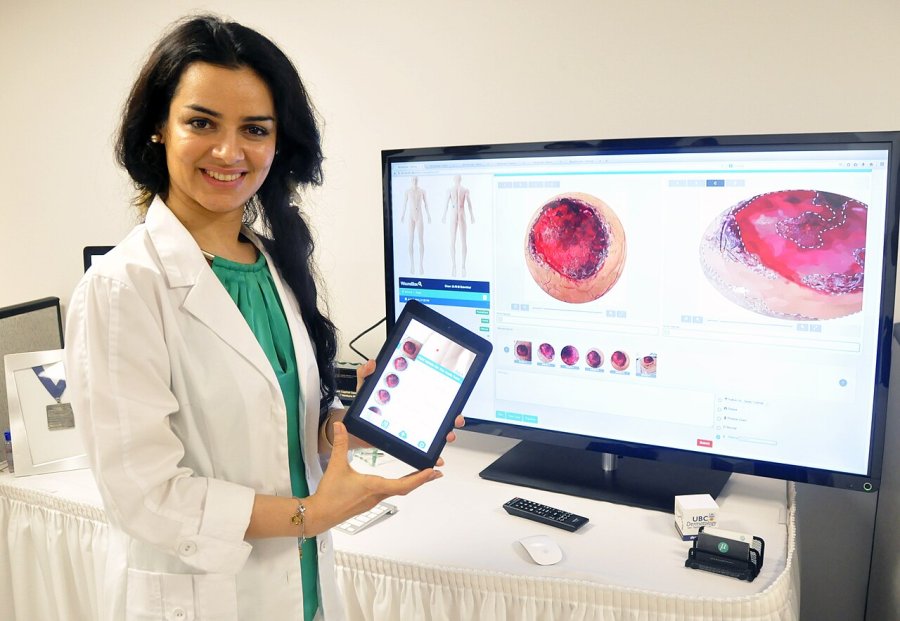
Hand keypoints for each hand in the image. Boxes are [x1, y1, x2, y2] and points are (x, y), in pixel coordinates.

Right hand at [311, 422, 441, 528]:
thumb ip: (340, 444)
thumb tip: (341, 426)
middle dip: (422, 480)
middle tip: (437, 473)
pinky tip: (399, 481)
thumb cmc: (330, 495)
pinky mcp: (368, 501)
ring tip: (423, 475)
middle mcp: (377, 495)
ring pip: (398, 491)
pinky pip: (389, 493)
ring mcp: (373, 500)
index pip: (403, 484)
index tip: (432, 471)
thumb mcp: (336, 465)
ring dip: (411, 483)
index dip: (419, 478)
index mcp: (373, 486)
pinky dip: (399, 485)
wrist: (320, 514)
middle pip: (405, 488)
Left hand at [351, 360, 464, 464]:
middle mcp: (415, 411)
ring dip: (446, 434)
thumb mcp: (366, 387)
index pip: (432, 393)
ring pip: (437, 431)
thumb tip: (372, 364)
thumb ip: (366, 374)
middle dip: (453, 417)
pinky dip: (432, 455)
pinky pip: (424, 448)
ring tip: (447, 437)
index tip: (453, 400)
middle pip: (441, 413)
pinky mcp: (409, 440)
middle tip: (454, 420)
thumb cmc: (366, 406)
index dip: (447, 396)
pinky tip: (435, 458)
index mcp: (409, 395)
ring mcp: (414, 427)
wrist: (357, 428)